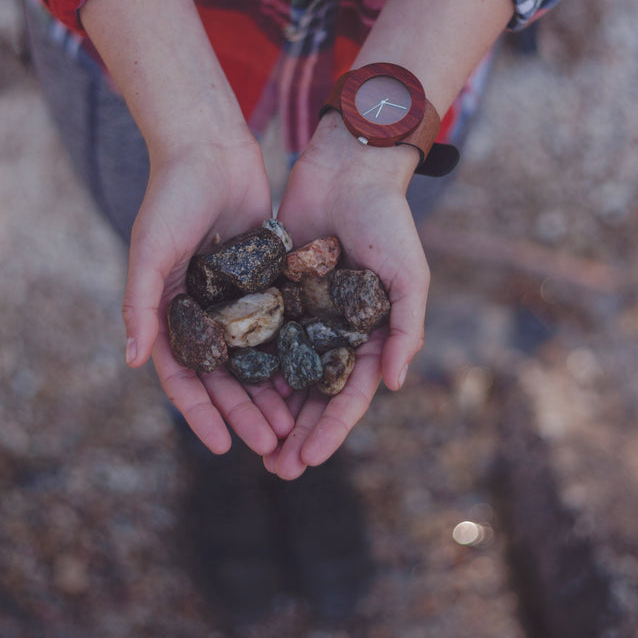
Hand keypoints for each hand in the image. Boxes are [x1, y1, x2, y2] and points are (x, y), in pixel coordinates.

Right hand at [78, 0, 295, 457]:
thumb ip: (140, 303)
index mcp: (168, 311)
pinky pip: (279, 323)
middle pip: (224, 376)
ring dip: (271, 390)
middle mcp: (201, 310)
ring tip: (294, 422)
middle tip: (271, 443)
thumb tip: (132, 360)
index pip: (184, 377)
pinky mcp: (264, 277)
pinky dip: (291, 350)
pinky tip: (312, 376)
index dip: (200, 414)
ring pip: (256, 356)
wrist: (208, 147)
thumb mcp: (150, 251)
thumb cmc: (171, 197)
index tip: (220, 448)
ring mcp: (234, 296)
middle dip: (244, 411)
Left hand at [263, 113, 428, 478]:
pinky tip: (228, 388)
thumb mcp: (409, 274)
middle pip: (312, 393)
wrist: (349, 168)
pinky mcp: (273, 287)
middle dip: (296, 432)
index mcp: (369, 332)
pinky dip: (247, 360)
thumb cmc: (388, 221)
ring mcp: (302, 310)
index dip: (331, 429)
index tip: (310, 459)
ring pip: (281, 369)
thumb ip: (406, 328)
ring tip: (250, 442)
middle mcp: (333, 329)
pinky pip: (258, 331)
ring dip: (268, 407)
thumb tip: (394, 385)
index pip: (349, 393)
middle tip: (275, 469)